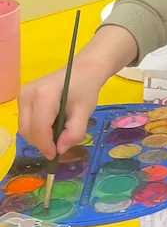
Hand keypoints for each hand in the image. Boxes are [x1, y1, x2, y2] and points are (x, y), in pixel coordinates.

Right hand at [18, 25, 137, 158]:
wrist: (81, 71)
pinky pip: (25, 121)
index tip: (55, 155)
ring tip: (57, 135)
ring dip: (38, 137)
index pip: (39, 126)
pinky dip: (36, 130)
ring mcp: (22, 95)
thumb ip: (74, 133)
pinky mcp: (22, 98)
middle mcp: (27, 93)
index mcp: (44, 94)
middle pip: (27, 129)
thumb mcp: (84, 112)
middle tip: (58, 147)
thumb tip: (60, 150)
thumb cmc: (85, 89)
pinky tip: (51, 127)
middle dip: (42, 143)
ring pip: (24, 127)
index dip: (46, 145)